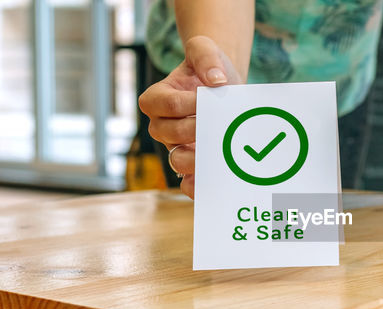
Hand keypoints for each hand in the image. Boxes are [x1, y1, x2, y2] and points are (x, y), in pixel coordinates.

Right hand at [139, 36, 241, 197]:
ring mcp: (176, 147)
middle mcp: (161, 126)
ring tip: (220, 151)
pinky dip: (198, 185)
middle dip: (196, 129)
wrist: (226, 88)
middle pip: (169, 133)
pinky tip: (216, 180)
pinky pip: (187, 182)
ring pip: (176, 160)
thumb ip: (205, 55)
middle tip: (219, 123)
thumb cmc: (211, 68)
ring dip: (198, 158)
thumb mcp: (205, 49)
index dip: (188, 103)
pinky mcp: (193, 164)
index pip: (165, 104)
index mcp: (156, 99)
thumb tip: (216, 81)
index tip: (210, 96)